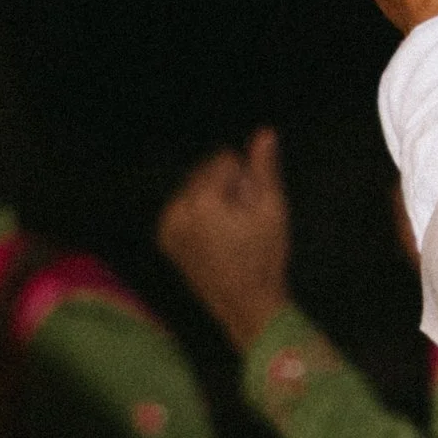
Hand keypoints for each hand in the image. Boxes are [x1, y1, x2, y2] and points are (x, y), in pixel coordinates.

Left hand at [158, 129, 292, 351]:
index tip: (250, 209)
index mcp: (202, 200)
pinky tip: (215, 240)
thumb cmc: (264, 257)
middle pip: (205, 171)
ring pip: (194, 188)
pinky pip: (184, 207)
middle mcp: (177, 210)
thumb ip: (263, 169)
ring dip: (213, 200)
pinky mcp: (165, 238)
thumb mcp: (272, 209)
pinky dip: (199, 214)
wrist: (246, 304)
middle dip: (227, 187)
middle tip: (240, 224)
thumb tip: (264, 132)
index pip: (224, 159)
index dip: (245, 179)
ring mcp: (167, 226)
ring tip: (229, 234)